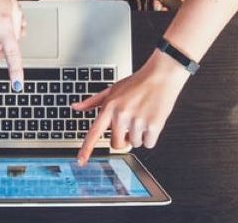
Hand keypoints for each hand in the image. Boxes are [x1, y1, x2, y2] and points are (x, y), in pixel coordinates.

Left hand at [73, 50, 190, 165]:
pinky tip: (152, 121)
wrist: (161, 75)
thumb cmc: (137, 83)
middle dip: (123, 139)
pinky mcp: (153, 125)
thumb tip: (76, 107)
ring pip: (134, 144)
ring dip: (139, 136)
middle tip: (130, 126)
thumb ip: (93, 101)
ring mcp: (137, 121)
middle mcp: (121, 115)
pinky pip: (148, 144)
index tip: (81, 161)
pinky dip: (151, 137)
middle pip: (116, 144)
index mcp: (109, 107)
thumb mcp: (112, 89)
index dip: (86, 149)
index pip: (94, 132)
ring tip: (143, 117)